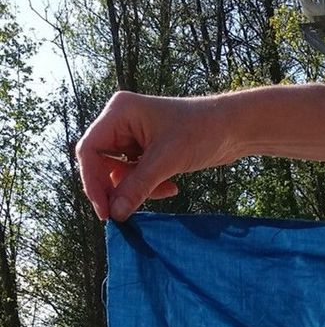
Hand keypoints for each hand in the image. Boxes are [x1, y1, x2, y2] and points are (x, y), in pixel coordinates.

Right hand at [75, 90, 239, 221]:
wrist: (232, 129)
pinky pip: (135, 177)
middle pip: (100, 164)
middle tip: (126, 214)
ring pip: (119, 174)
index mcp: (119, 112)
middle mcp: (121, 122)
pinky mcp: (146, 152)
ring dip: (138, 190)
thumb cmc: (201, 131)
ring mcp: (133, 137)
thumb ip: (138, 187)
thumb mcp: (167, 161)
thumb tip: (115, 213)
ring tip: (166, 190)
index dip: (92, 183)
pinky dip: (149, 188)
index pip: (89, 151)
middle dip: (115, 189)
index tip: (105, 212)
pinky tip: (172, 187)